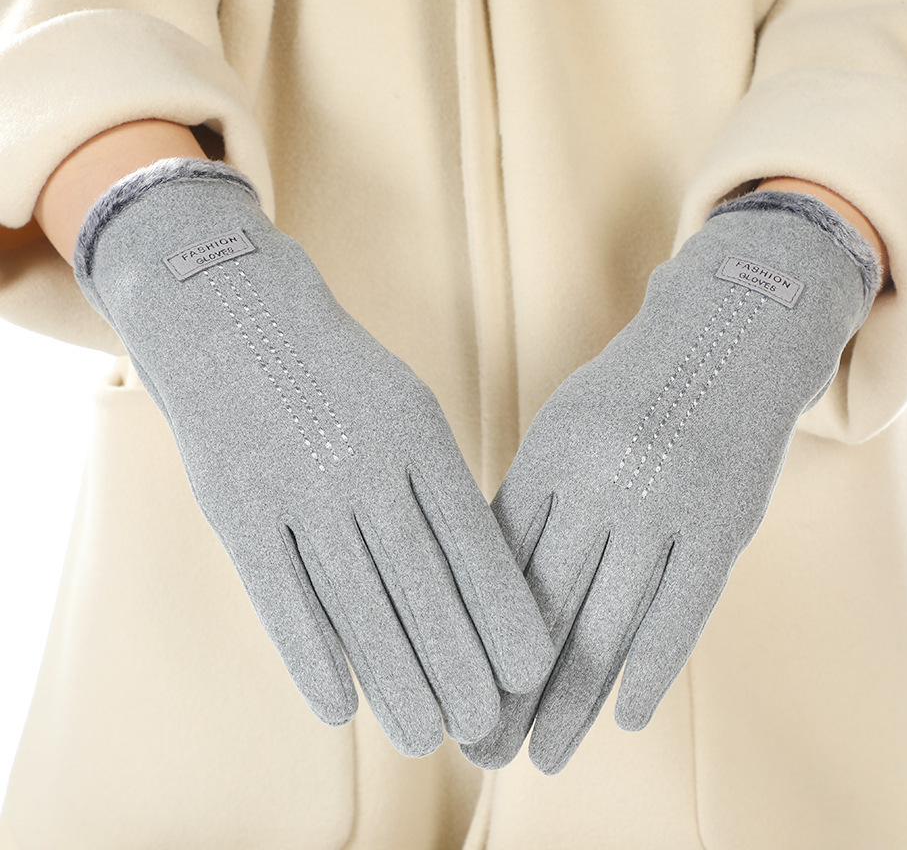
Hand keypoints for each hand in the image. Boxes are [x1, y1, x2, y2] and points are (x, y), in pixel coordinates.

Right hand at [72, 157, 554, 755]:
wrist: (233, 315)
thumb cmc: (340, 374)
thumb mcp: (405, 405)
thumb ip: (434, 481)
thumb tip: (481, 572)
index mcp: (413, 431)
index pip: (470, 534)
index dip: (502, 605)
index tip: (533, 665)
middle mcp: (358, 460)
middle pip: (418, 580)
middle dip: (458, 659)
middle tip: (489, 724)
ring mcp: (293, 486)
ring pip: (353, 599)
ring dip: (392, 674)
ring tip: (423, 733)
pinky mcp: (235, 508)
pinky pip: (278, 595)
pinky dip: (310, 656)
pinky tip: (338, 708)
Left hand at [461, 189, 881, 772]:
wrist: (731, 335)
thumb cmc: (632, 394)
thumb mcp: (566, 428)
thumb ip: (532, 500)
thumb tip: (485, 587)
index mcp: (553, 455)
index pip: (501, 565)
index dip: (474, 636)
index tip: (452, 694)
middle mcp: (605, 480)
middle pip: (549, 604)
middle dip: (513, 690)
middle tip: (483, 755)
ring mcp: (668, 501)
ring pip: (613, 620)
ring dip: (576, 700)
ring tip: (545, 758)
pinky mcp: (725, 521)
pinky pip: (686, 609)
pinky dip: (655, 667)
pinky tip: (629, 719)